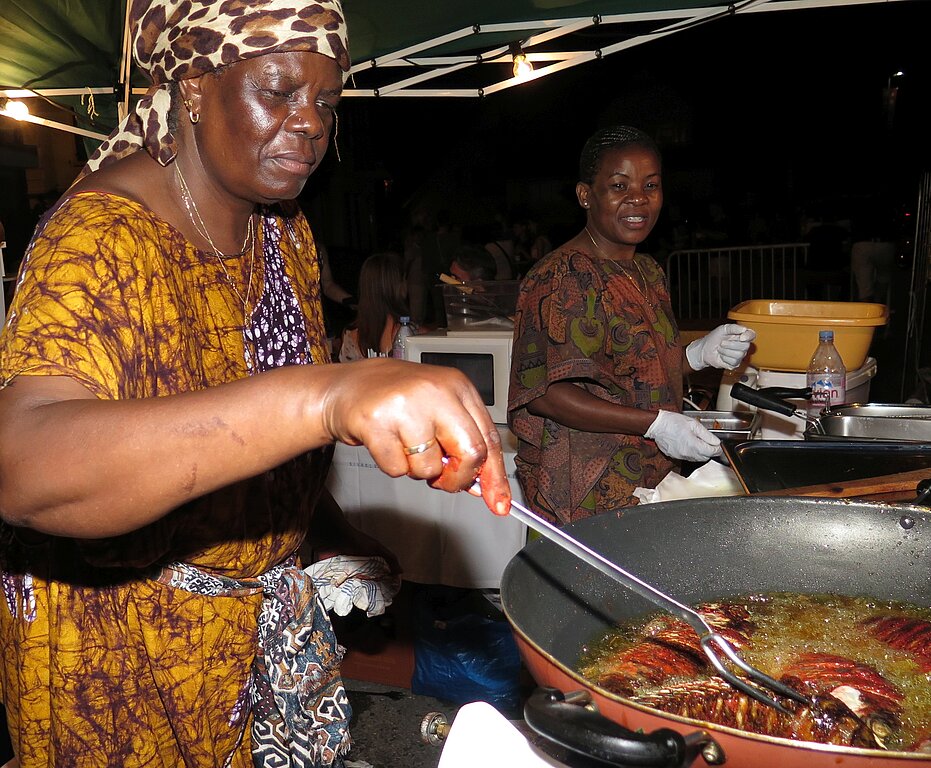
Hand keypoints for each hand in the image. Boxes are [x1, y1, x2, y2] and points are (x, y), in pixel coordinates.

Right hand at [324, 358, 511, 515]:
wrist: (347, 387)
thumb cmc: (397, 401)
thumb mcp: (439, 412)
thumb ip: (463, 443)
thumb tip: (484, 488)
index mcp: (458, 387)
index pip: (488, 438)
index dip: (495, 476)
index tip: (499, 503)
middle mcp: (436, 391)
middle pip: (471, 452)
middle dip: (458, 479)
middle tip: (443, 481)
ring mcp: (406, 405)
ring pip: (430, 467)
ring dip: (418, 470)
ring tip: (405, 447)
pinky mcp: (376, 422)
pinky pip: (397, 469)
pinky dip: (392, 466)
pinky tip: (386, 444)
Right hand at [644, 409, 721, 461]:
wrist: (657, 426)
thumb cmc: (673, 422)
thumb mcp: (693, 424)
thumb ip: (707, 435)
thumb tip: (716, 442)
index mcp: (694, 445)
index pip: (712, 452)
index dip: (717, 448)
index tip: (718, 445)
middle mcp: (688, 454)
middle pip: (705, 457)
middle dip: (710, 451)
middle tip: (710, 443)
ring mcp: (681, 457)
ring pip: (697, 459)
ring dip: (701, 453)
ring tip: (699, 442)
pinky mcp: (675, 457)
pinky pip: (688, 458)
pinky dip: (692, 453)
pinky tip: (690, 445)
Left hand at [686, 323, 756, 370]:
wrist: (704, 350)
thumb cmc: (713, 339)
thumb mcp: (722, 329)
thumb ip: (734, 328)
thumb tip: (745, 329)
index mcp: (741, 335)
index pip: (751, 335)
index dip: (748, 336)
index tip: (742, 337)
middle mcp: (742, 345)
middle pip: (746, 346)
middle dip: (731, 344)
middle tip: (722, 343)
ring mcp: (739, 355)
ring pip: (739, 354)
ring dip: (726, 351)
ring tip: (720, 349)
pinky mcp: (734, 364)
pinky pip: (734, 361)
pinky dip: (725, 358)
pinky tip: (721, 356)